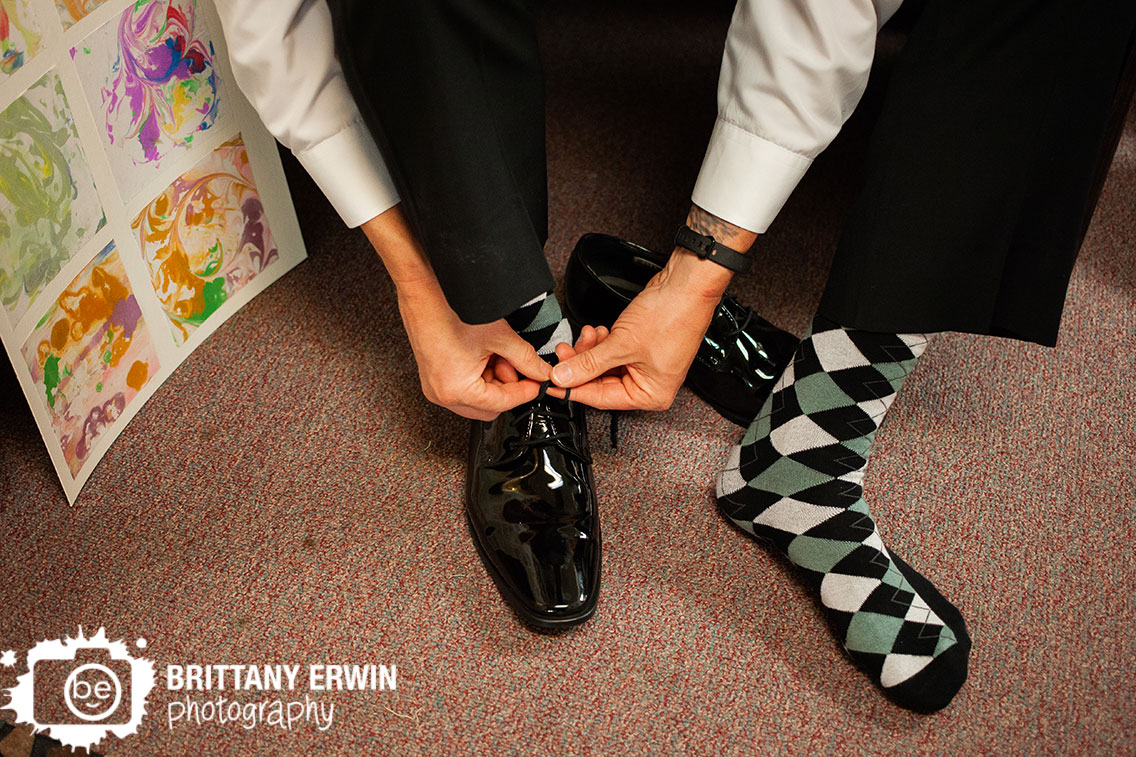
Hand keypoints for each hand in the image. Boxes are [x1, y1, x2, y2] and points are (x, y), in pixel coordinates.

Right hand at [360, 206, 552, 420]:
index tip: (537, 381)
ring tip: (497, 351)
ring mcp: (435, 386)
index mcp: (457, 390)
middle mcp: (442, 394)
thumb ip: (526, 359)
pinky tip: (484, 351)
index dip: (525, 392)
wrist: (422, 289)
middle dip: (507, 387)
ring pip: (477, 397)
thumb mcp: (499, 337)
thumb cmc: (450, 309)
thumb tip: (540, 371)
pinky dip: (479, 374)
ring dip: (493, 379)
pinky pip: (464, 386)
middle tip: (518, 364)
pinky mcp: (433, 375)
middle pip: (488, 407)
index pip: (502, 404)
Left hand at [548, 251, 727, 410]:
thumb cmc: (672, 316)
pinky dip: (601, 343)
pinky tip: (598, 332)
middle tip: (564, 353)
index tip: (551, 384)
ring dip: (590, 351)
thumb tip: (564, 377)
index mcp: (650, 394)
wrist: (686, 286)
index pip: (601, 398)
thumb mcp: (622, 344)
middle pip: (601, 382)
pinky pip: (612, 353)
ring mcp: (645, 366)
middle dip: (581, 365)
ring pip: (604, 366)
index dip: (573, 389)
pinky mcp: (640, 348)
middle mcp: (649, 384)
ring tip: (586, 335)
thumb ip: (588, 363)